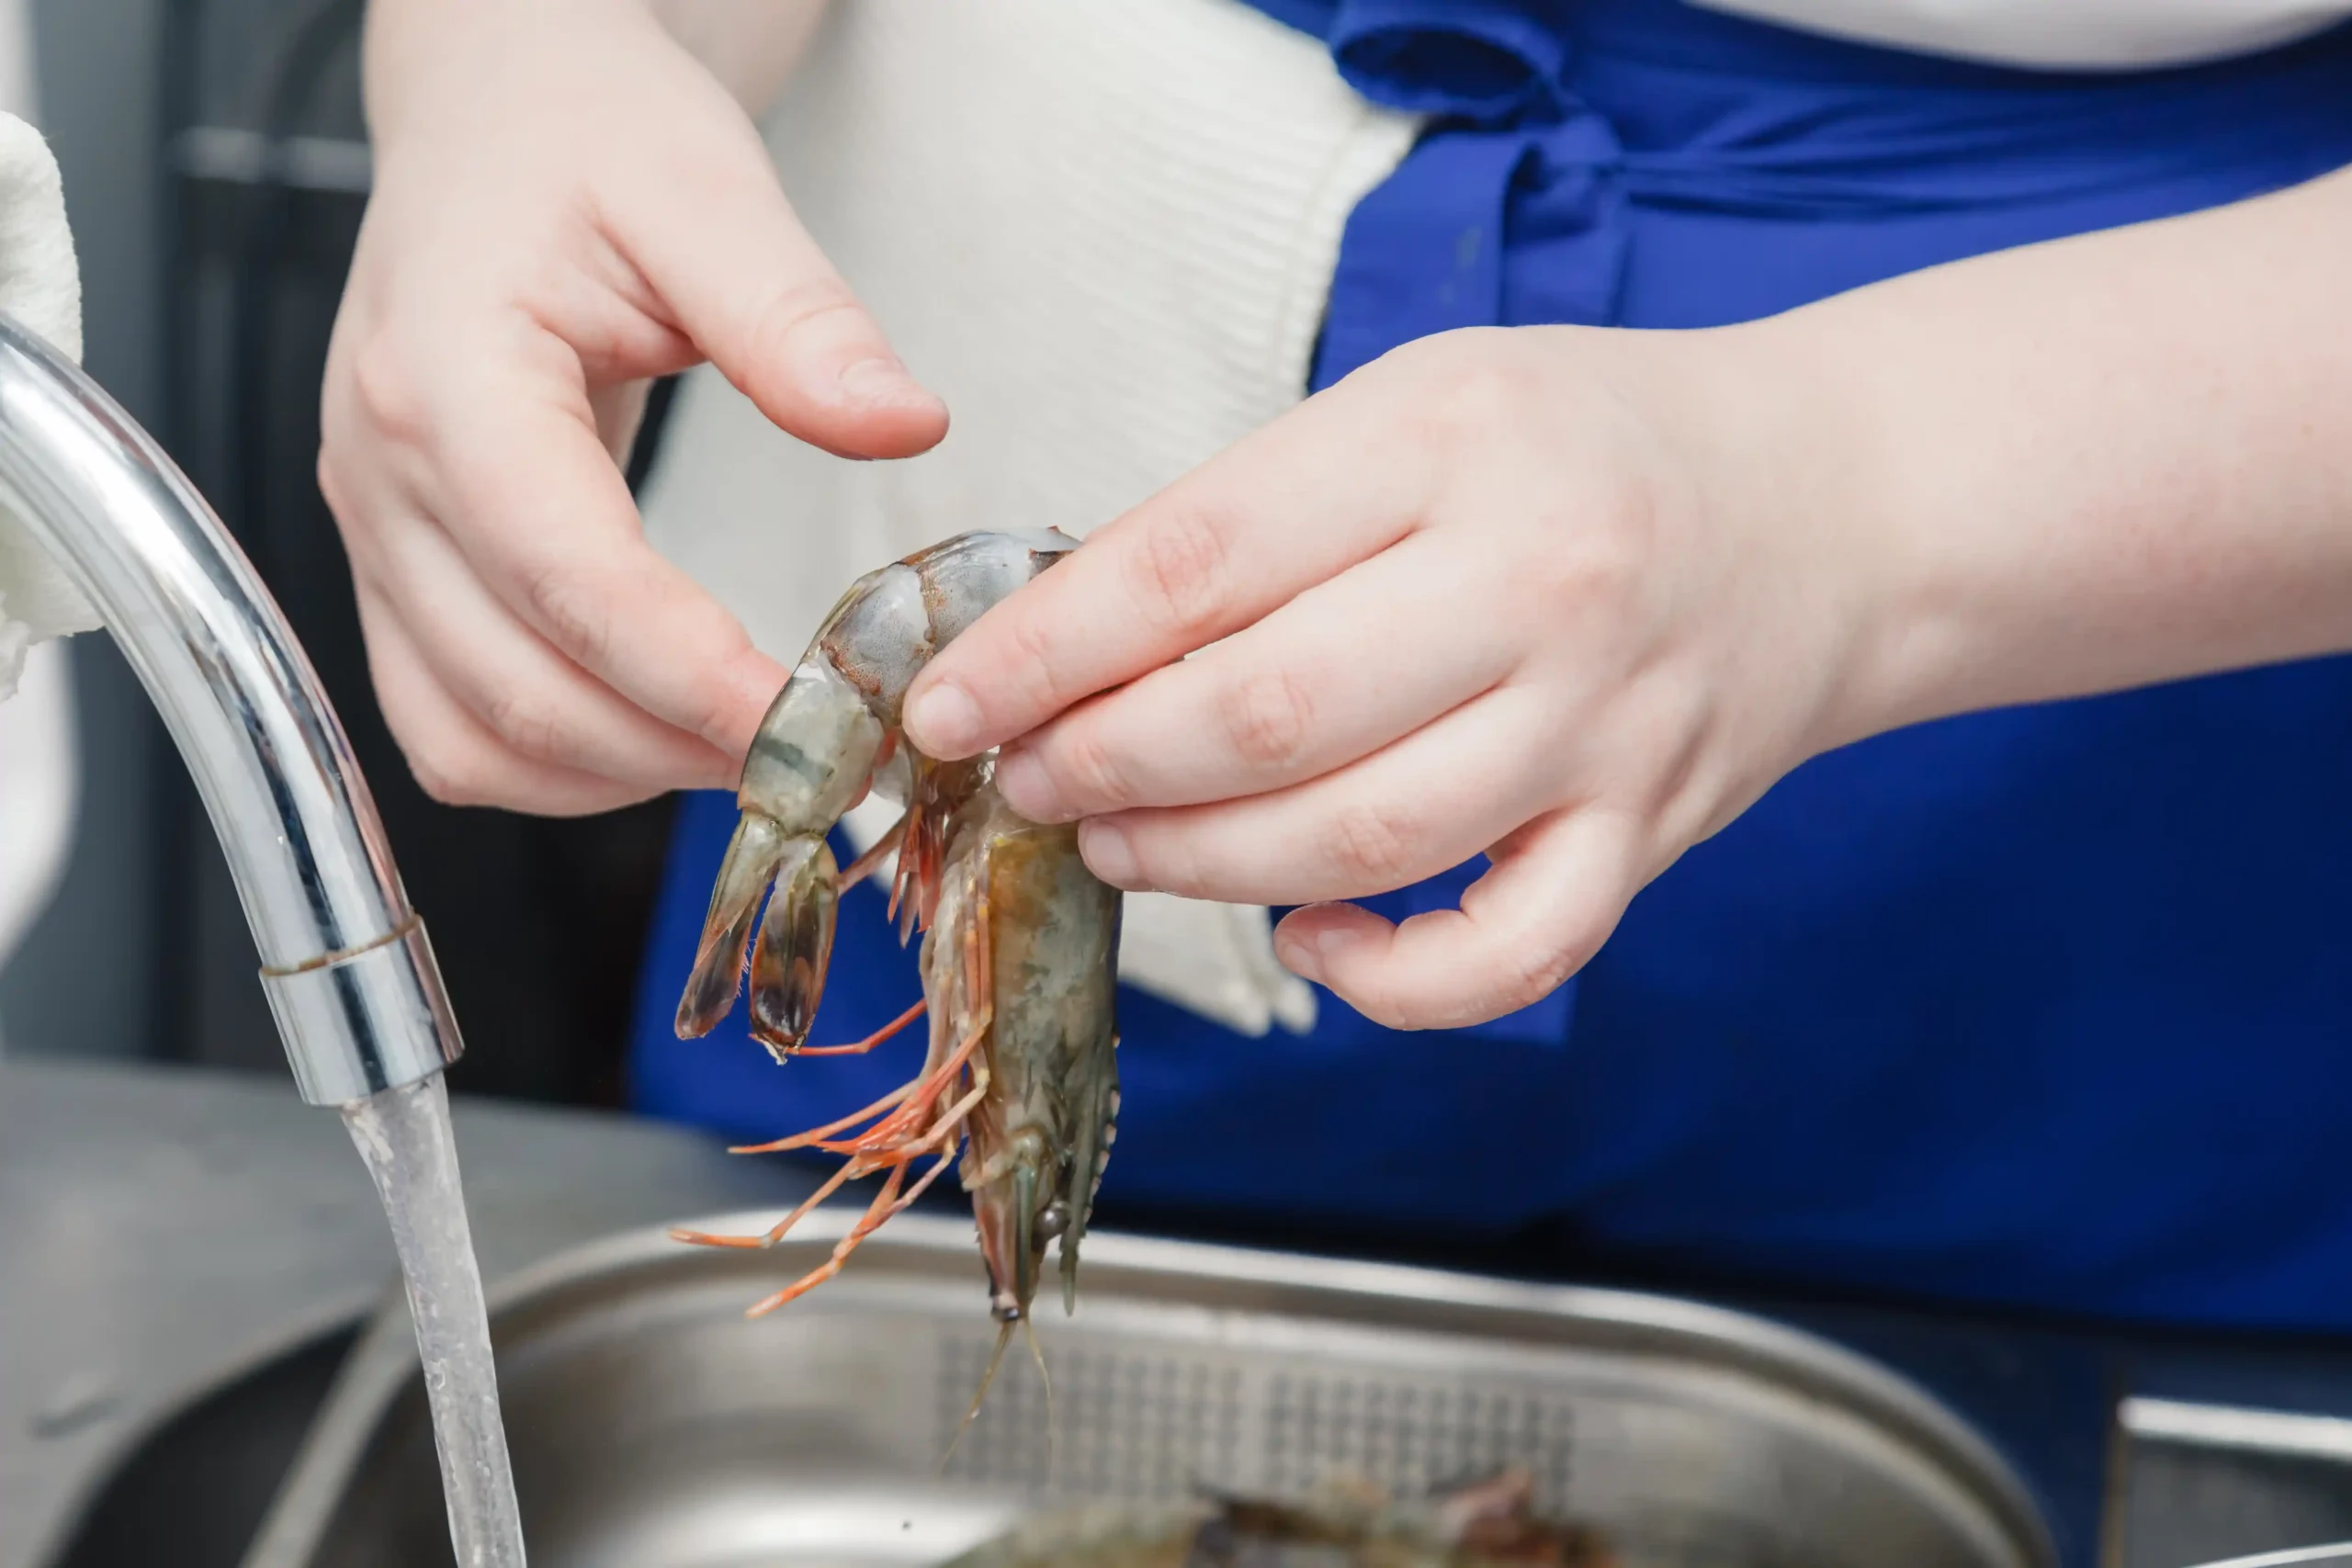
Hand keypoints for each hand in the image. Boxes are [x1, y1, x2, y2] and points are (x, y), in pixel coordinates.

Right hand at [320, 0, 945, 814]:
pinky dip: (557, 765)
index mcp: (447, 378)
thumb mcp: (704, 189)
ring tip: (756, 753)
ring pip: (470, 737)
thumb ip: (797, 318)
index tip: (821, 726)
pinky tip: (660, 736)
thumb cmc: (581, 135)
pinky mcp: (398, 568)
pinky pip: (449, 724)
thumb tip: (900, 424)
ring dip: (618, 776)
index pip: (571, 576)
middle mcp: (383, 474)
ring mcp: (377, 532)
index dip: (695, 678)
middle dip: (681, 749)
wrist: (492, 113)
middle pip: (520, 687)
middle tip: (827, 759)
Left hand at [901, 325, 1886, 1028]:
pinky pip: (1506, 956)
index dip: (1044, 650)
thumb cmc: (1586, 448)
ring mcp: (1602, 725)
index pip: (1196, 562)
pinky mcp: (1649, 834)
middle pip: (1263, 717)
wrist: (1826, 507)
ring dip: (1196, 865)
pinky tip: (1307, 938)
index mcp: (1450, 441)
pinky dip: (1385, 978)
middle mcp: (1537, 583)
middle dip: (1099, 765)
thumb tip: (1067, 642)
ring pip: (1358, 840)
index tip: (951, 701)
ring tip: (1114, 841)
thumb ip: (1257, 514)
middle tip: (1024, 778)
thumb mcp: (1417, 406)